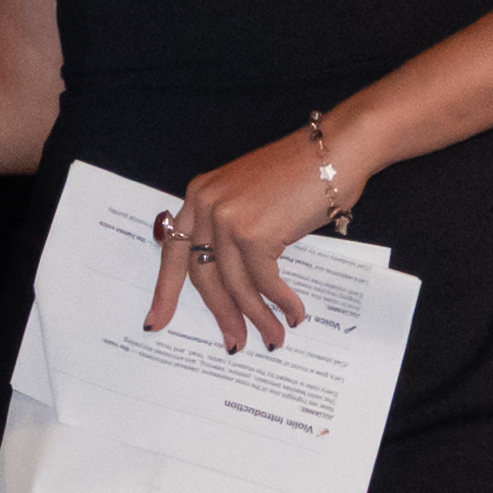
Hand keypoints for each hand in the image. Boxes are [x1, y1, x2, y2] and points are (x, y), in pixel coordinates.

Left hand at [143, 126, 343, 350]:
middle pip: (203, 276)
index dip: (166, 292)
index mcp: (200, 196)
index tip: (157, 322)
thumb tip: (231, 282)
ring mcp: (228, 219)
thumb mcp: (250, 197)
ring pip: (235, 285)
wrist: (336, 149)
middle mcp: (206, 206)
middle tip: (234, 342)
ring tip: (273, 337)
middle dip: (221, 314)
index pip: (175, 252)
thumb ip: (231, 229)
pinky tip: (293, 314)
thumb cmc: (301, 173)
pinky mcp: (254, 233)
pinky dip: (281, 303)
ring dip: (257, 317)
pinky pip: (264, 282)